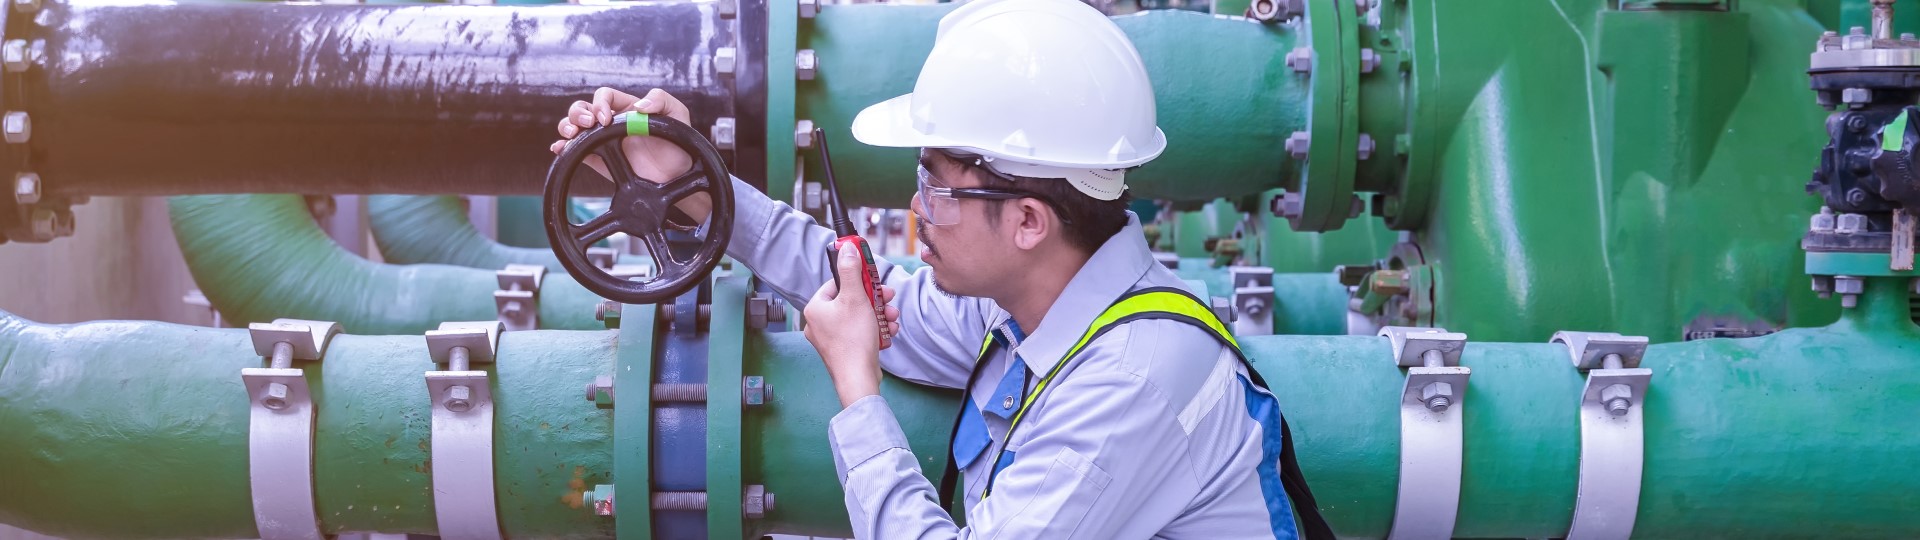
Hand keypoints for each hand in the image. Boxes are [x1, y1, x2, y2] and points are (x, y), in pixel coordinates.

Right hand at [551, 87, 713, 222]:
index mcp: (628, 108)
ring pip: (575, 125)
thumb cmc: (679, 144)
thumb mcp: (677, 114)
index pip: (605, 95)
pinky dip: (563, 146)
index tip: (606, 118)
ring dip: (568, 125)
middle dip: (578, 113)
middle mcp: (612, 122)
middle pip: (583, 108)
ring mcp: (603, 140)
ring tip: (573, 133)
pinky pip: (575, 150)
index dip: (601, 103)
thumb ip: (661, 100)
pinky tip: (561, 147)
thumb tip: (638, 106)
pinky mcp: (598, 159)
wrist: (676, 177)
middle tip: (588, 124)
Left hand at [804, 246, 901, 407]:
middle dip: (874, 298)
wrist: (858, 378)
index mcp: (815, 308)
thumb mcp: (855, 298)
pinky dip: (875, 329)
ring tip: (892, 316)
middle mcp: (818, 323)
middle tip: (888, 297)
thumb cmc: (853, 340)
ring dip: (879, 314)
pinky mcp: (843, 350)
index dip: (858, 279)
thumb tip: (846, 248)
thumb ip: (851, 271)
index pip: (836, 283)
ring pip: (858, 316)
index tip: (873, 278)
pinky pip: (860, 332)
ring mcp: (830, 338)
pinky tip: (889, 330)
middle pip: (850, 300)